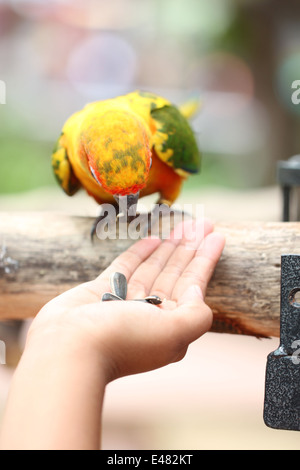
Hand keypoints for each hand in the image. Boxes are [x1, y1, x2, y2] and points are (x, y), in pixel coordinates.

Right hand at [26, 219, 224, 382]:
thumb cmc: (123, 341)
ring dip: (169, 246)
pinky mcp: (103, 292)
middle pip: (175, 273)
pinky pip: (126, 267)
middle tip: (203, 222)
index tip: (217, 236)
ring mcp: (126, 302)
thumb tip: (196, 290)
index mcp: (170, 326)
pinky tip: (153, 239)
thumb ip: (195, 314)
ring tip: (183, 225)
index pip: (194, 285)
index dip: (206, 259)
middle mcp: (151, 314)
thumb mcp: (173, 334)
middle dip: (190, 248)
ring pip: (153, 268)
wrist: (70, 347)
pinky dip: (140, 253)